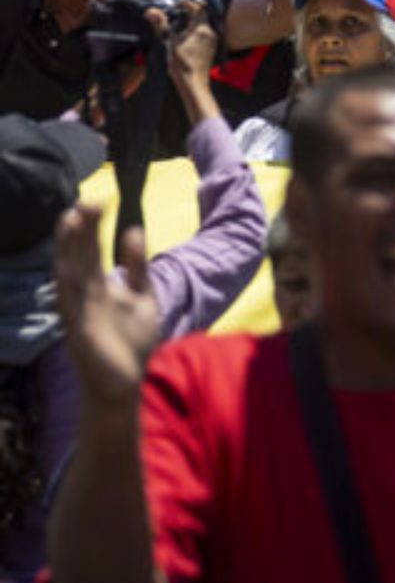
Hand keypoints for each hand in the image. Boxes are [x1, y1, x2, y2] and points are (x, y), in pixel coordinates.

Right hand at [54, 205, 160, 411]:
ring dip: (68, 251)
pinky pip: (72, 309)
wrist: (125, 382)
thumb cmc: (129, 339)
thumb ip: (137, 266)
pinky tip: (65, 269)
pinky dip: (69, 289)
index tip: (97, 201)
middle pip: (79, 257)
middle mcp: (84, 296)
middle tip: (82, 203)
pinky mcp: (81, 334)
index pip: (91, 249)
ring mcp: (80, 314)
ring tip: (68, 224)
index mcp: (97, 285)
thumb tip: (134, 229)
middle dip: (79, 232)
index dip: (91, 227)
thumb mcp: (142, 295)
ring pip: (70, 277)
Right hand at [149, 0, 217, 91]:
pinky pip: (204, 34)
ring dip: (192, 22)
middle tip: (176, 13)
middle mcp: (210, 33)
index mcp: (201, 29)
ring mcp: (212, 41)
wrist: (193, 83)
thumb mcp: (168, 43)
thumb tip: (150, 11)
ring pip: (203, 25)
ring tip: (178, 25)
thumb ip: (161, 25)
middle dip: (189, 12)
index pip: (198, 7)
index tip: (177, 4)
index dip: (187, 3)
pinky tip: (185, 38)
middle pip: (201, 15)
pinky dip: (195, 32)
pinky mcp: (211, 49)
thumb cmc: (181, 64)